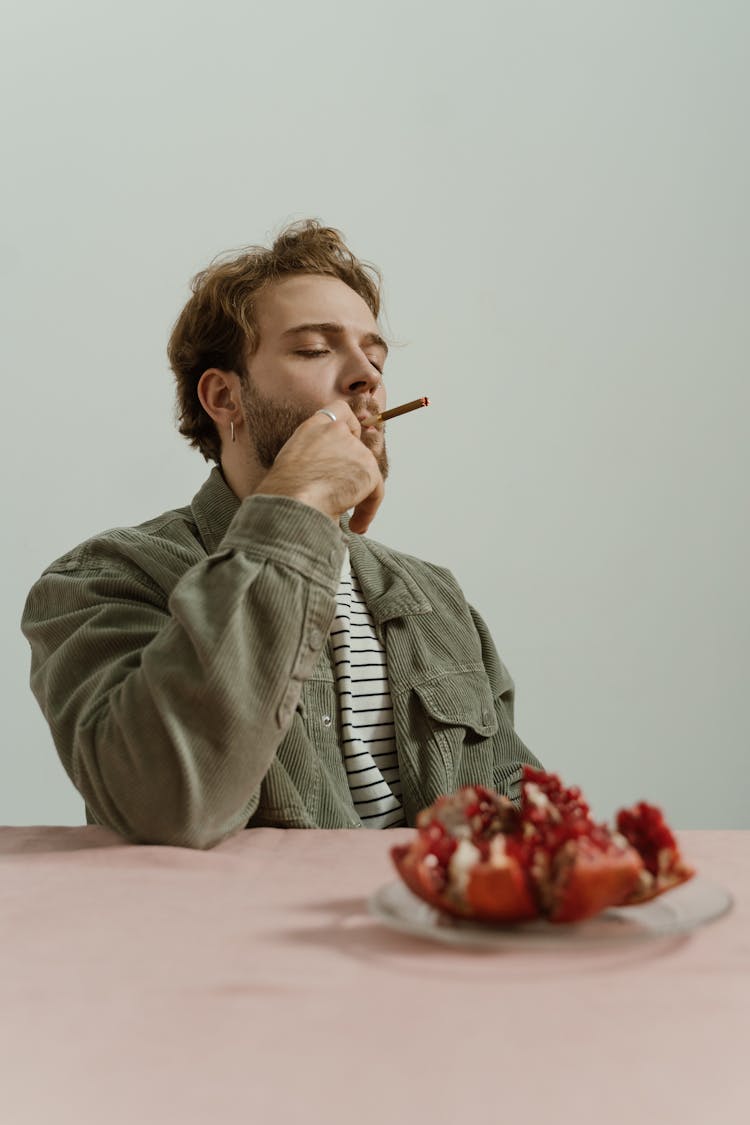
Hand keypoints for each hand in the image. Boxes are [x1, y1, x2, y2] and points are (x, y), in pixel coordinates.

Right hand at [254, 400, 383, 533]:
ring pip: (367, 473)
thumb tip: (326, 475)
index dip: (350, 428)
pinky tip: (356, 524)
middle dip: (355, 472)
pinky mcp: (367, 467)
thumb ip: (313, 458)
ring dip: (360, 496)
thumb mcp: (292, 462)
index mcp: (313, 427)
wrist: (291, 500)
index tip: (352, 442)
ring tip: (349, 520)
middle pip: (358, 447)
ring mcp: (354, 448)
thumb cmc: (283, 492)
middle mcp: (335, 431)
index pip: (339, 412)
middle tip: (347, 494)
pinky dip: (368, 510)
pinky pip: (376, 490)